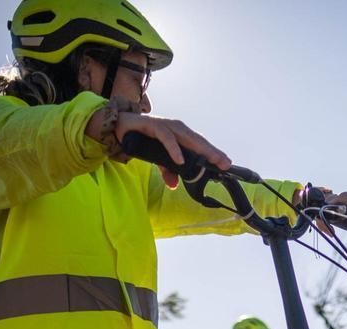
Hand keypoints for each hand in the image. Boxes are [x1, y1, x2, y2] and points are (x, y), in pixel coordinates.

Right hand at [114, 113, 231, 187]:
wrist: (120, 126)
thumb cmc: (143, 139)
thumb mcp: (158, 159)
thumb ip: (167, 170)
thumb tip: (173, 185)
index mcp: (180, 135)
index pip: (201, 145)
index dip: (214, 154)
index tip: (226, 164)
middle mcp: (177, 129)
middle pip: (199, 141)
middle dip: (213, 152)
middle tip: (225, 163)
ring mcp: (166, 126)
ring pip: (187, 137)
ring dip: (200, 149)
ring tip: (211, 160)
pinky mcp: (153, 125)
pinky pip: (166, 137)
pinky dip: (174, 149)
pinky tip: (180, 160)